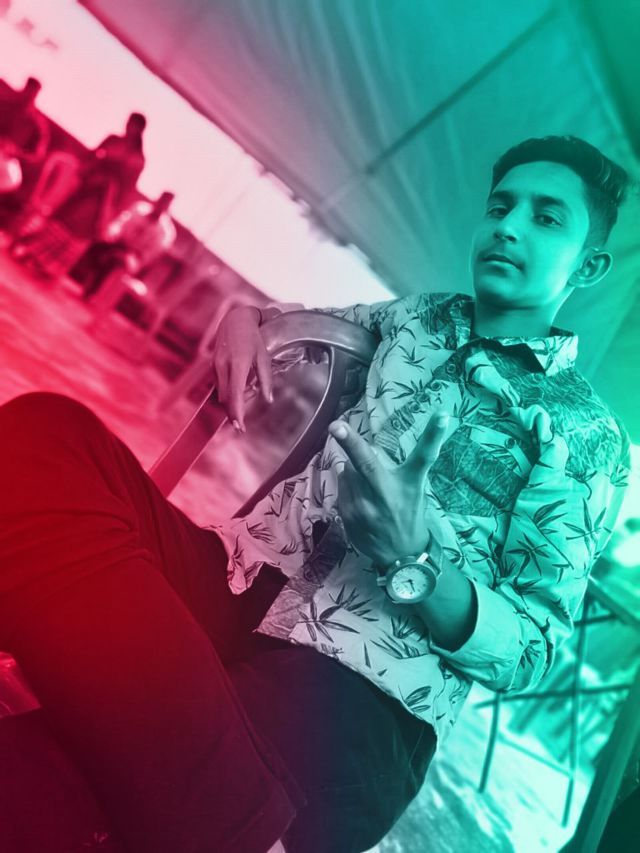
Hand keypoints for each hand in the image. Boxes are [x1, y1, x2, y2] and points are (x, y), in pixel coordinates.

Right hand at [211, 305, 272, 430]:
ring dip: (231, 404)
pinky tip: (238, 392)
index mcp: (238, 363)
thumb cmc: (253, 337)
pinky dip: (228, 394)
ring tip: (243, 406)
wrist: (235, 320)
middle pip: (225, 398)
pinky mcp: (213, 366)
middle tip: (241, 425)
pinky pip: (219, 386)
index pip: (235, 394)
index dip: (236, 412)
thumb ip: (266, 379)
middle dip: (232, 413)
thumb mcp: (264, 357)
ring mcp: (216, 366)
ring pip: (221, 393)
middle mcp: (223, 365)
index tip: (240, 426)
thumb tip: (268, 399)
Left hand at [328, 411, 448, 565]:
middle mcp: (387, 493)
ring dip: (351, 471)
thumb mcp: (413, 489)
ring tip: (368, 488)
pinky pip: (341, 489)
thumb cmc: (408, 513)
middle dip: (350, 442)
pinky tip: (361, 502)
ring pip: (347, 472)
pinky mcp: (349, 516)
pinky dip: (347, 487)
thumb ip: (396, 468)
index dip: (434, 435)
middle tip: (336, 426)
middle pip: (367, 462)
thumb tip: (374, 446)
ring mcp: (365, 507)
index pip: (424, 456)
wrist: (401, 555)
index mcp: (410, 483)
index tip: (443, 415)